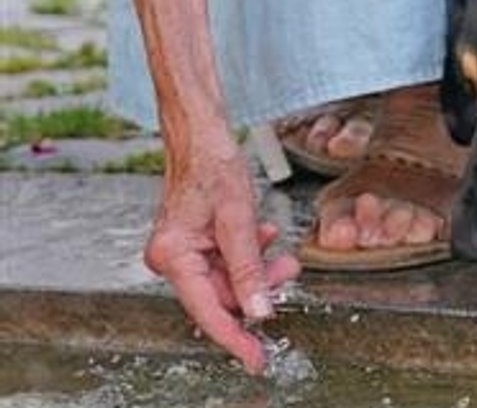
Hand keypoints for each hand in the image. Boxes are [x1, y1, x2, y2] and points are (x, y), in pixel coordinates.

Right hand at [142, 131, 300, 374]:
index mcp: (173, 256)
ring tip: (279, 252)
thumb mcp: (239, 219)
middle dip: (257, 287)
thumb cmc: (212, 165)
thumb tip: (259, 310)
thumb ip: (249, 269)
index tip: (257, 359)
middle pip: (220, 294)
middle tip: (287, 271)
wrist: (201, 136)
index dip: (234, 337)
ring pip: (227, 279)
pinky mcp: (193, 244)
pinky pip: (224, 262)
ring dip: (257, 269)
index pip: (207, 310)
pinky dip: (248, 254)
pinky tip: (261, 235)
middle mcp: (171, 258)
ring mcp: (181, 252)